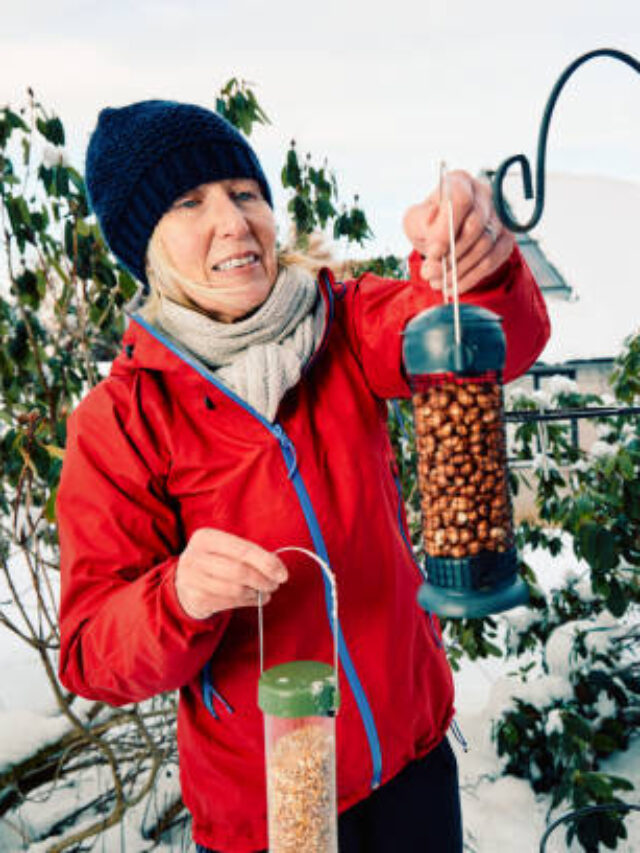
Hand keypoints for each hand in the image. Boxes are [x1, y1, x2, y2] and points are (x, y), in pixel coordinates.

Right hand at [175, 528, 287, 619]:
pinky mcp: (196, 599)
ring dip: (256, 592)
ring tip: (265, 591)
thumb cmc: (214, 562)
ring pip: (236, 589)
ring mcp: (193, 580)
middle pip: (239, 571)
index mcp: (206, 538)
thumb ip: (248, 554)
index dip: (266, 562)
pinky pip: (230, 602)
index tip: (283, 573)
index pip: (243, 549)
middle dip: (263, 579)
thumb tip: (277, 568)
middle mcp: (195, 557)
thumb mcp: (225, 550)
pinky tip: (254, 598)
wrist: (183, 583)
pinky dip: (247, 601)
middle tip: (274, 584)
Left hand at [402, 170, 514, 293]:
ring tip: (437, 282)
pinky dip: (471, 278)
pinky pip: (493, 261)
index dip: (447, 228)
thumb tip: (434, 229)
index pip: (461, 199)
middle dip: (452, 255)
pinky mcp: (505, 239)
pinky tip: (453, 286)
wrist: (443, 239)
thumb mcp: (415, 221)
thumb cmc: (428, 225)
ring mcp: (498, 217)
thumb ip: (421, 222)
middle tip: (430, 272)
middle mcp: (484, 195)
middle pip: (476, 226)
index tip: (433, 252)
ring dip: (458, 269)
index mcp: (460, 182)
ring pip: (485, 246)